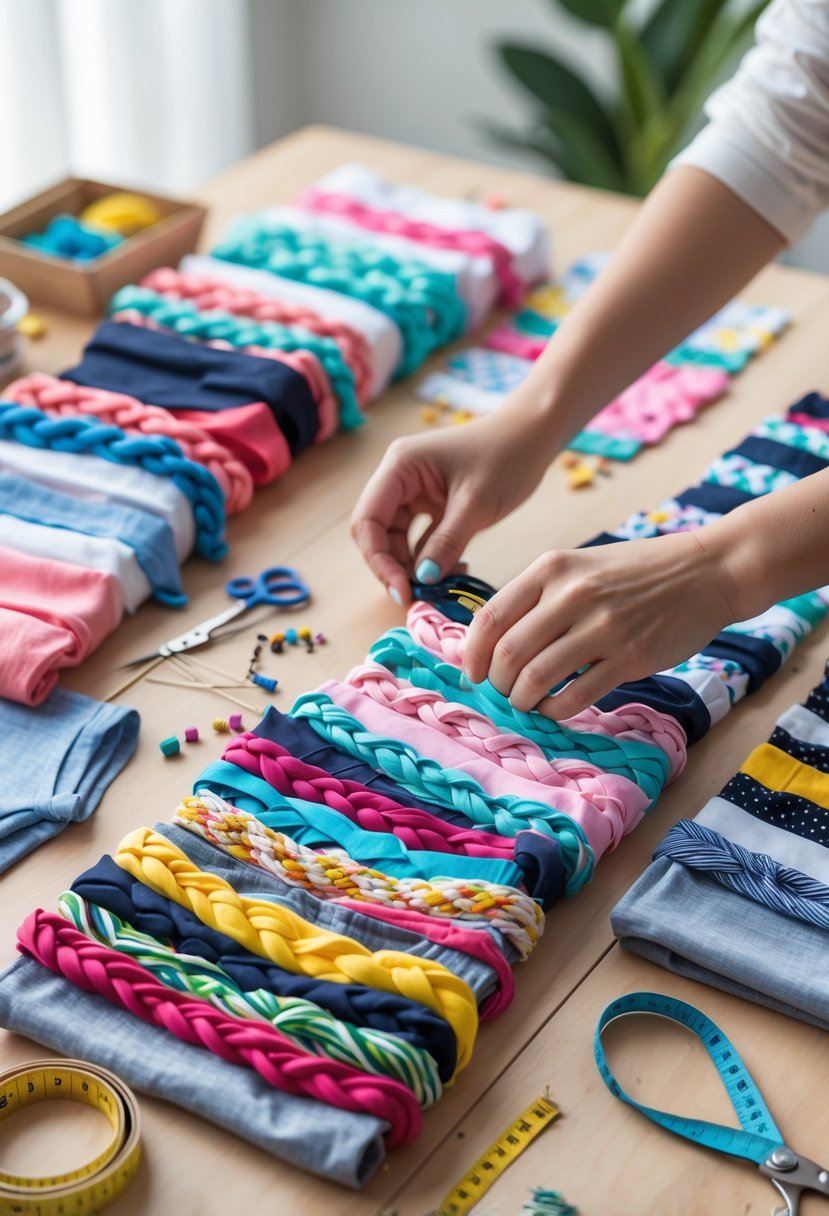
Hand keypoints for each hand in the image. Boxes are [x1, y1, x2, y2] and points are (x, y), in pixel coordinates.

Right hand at [350, 408, 552, 604]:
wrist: (534, 434)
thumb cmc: (508, 455)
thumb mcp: (477, 503)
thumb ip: (447, 542)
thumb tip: (423, 579)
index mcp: (400, 466)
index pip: (368, 519)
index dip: (378, 559)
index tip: (402, 590)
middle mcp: (399, 477)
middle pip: (378, 532)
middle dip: (394, 566)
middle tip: (417, 597)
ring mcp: (415, 491)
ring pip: (397, 539)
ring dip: (413, 566)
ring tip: (440, 586)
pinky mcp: (432, 503)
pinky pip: (420, 538)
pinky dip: (431, 558)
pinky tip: (452, 571)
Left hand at [462, 530, 740, 718]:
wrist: (706, 571)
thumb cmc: (637, 572)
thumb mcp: (580, 566)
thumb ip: (539, 596)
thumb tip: (493, 643)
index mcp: (552, 568)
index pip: (491, 618)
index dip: (472, 654)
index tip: (473, 674)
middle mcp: (572, 594)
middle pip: (509, 653)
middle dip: (497, 683)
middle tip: (503, 693)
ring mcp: (602, 627)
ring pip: (536, 678)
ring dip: (522, 700)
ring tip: (526, 703)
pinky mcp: (630, 657)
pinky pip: (575, 696)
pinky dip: (555, 710)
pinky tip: (555, 708)